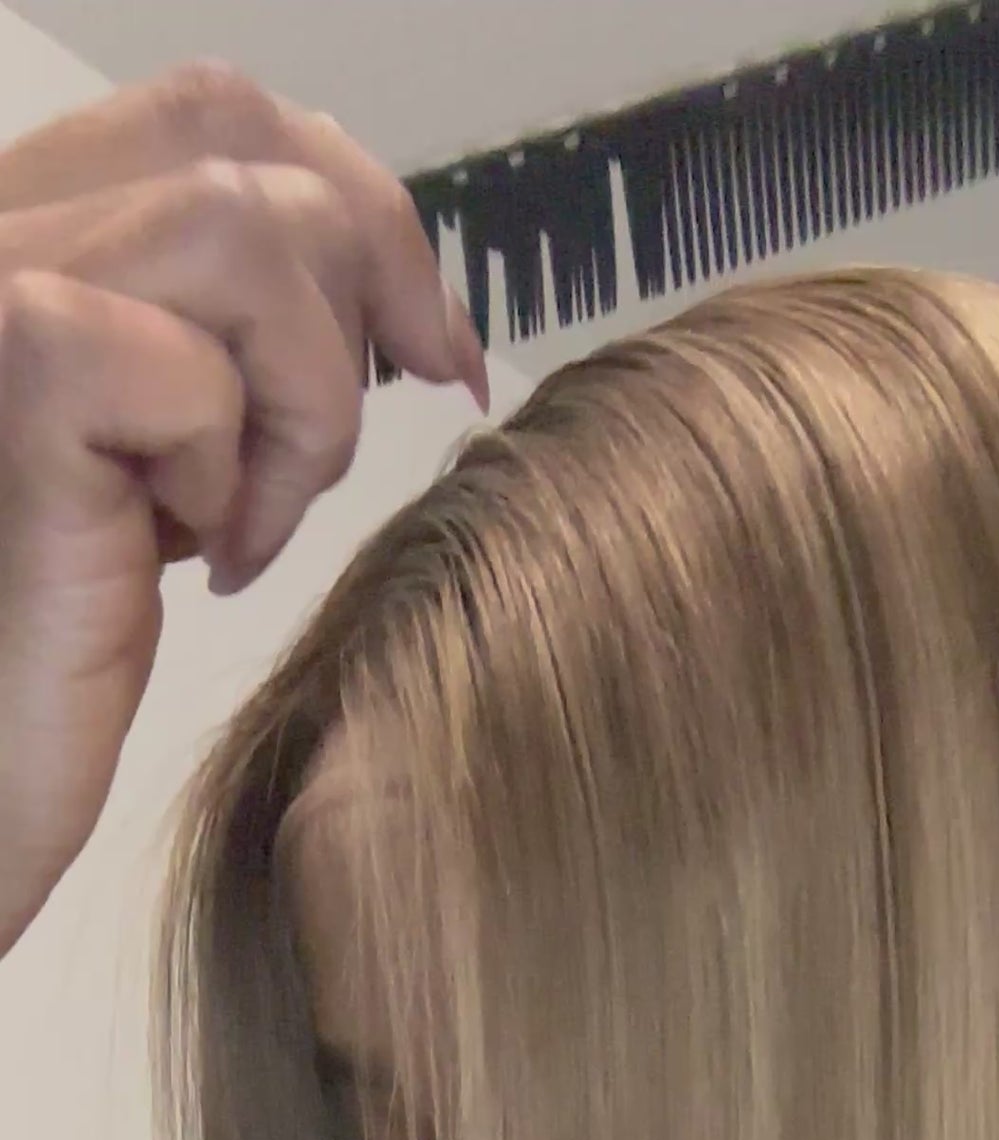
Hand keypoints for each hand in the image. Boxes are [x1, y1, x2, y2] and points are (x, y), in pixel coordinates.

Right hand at [0, 62, 488, 957]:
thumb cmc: (54, 641)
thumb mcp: (168, 451)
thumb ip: (224, 329)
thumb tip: (384, 283)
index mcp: (22, 221)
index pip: (212, 111)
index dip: (353, 205)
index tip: (430, 346)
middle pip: (234, 141)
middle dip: (353, 292)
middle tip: (343, 448)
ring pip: (235, 228)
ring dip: (296, 394)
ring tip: (241, 515)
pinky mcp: (18, 376)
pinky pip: (198, 369)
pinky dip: (235, 470)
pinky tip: (184, 560)